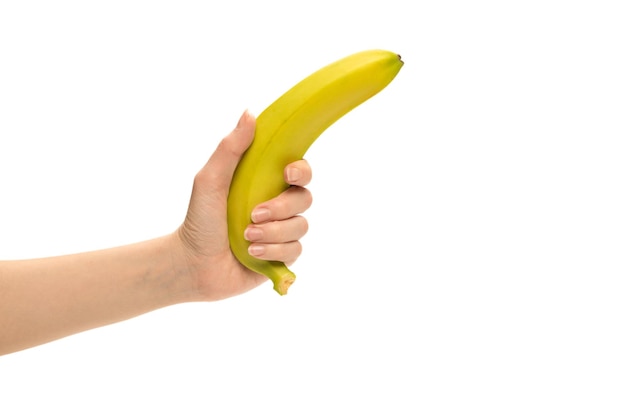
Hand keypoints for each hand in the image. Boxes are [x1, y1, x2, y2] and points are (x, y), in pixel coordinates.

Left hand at [174, 111, 311, 300]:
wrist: (193, 265)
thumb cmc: (199, 220)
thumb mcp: (210, 180)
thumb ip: (230, 148)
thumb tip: (250, 113)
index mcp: (265, 182)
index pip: (300, 170)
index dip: (302, 170)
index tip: (287, 173)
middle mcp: (278, 205)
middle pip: (304, 199)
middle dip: (280, 208)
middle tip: (254, 215)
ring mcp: (281, 231)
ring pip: (301, 226)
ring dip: (273, 233)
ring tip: (246, 238)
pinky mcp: (282, 256)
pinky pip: (295, 250)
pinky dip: (272, 252)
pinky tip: (251, 254)